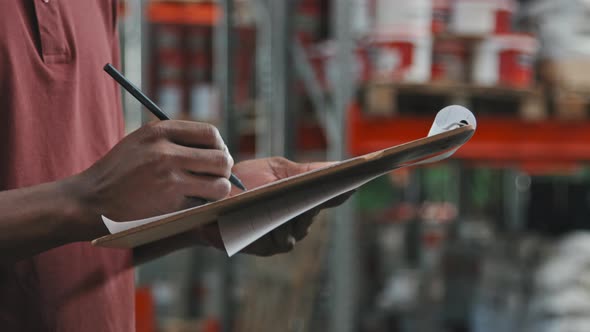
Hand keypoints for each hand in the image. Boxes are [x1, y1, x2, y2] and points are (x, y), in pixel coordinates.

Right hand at [63, 120, 233, 240]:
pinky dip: (203, 206)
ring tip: (206, 192)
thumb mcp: (142, 141)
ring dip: (218, 191)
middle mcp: (166, 152)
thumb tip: (215, 146)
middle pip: (221, 159)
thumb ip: (174, 138)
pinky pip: (203, 204)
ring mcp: (169, 179)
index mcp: (160, 131)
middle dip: (224, 170)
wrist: (90, 200)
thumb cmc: (119, 171)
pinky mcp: (169, 204)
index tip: (215, 156)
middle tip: (216, 177)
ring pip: (219, 185)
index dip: (219, 146)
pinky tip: (191, 204)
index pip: (211, 133)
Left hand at [197, 157, 353, 255]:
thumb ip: (307, 171)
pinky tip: (262, 221)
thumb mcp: (275, 170)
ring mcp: (285, 234)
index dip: (343, 189)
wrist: (207, 202)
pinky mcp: (269, 247)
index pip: (329, 194)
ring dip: (288, 216)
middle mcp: (297, 218)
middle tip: (317, 187)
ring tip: (275, 205)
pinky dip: (274, 229)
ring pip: (300, 227)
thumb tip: (339, 168)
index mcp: (300, 195)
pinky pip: (283, 240)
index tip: (358, 179)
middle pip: (314, 210)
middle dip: (310, 199)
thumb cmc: (241, 182)